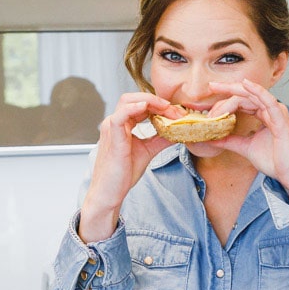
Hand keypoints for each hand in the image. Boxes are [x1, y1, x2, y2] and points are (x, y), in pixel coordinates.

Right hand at [78, 92, 176, 241]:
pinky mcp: (113, 138)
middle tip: (175, 110)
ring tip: (167, 109)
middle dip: (157, 100)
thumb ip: (161, 139)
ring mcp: (112, 129)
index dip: (160, 105)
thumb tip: (177, 131)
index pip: (140, 105)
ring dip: (150, 102)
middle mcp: (115, 123)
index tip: (177, 112)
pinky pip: (120, 117)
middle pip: (134, 98)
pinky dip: (133, 108)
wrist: (110, 191)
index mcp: (123, 125)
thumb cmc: (123, 173)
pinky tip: (146, 107)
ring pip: (127, 101)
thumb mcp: (148, 151)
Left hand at [209, 79, 288, 215]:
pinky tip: (245, 84)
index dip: (225, 101)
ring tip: (218, 88)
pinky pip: (268, 101)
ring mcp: (277, 113)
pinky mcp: (281, 119)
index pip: (243, 101)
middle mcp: (271, 110)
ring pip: (253, 96)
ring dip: (234, 92)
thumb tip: (211, 138)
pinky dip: (257, 91)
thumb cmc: (275, 161)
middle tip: (211, 86)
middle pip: (246, 95)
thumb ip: (230, 140)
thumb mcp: (246, 147)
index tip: (209, 109)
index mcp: (264, 115)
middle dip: (227, 89)